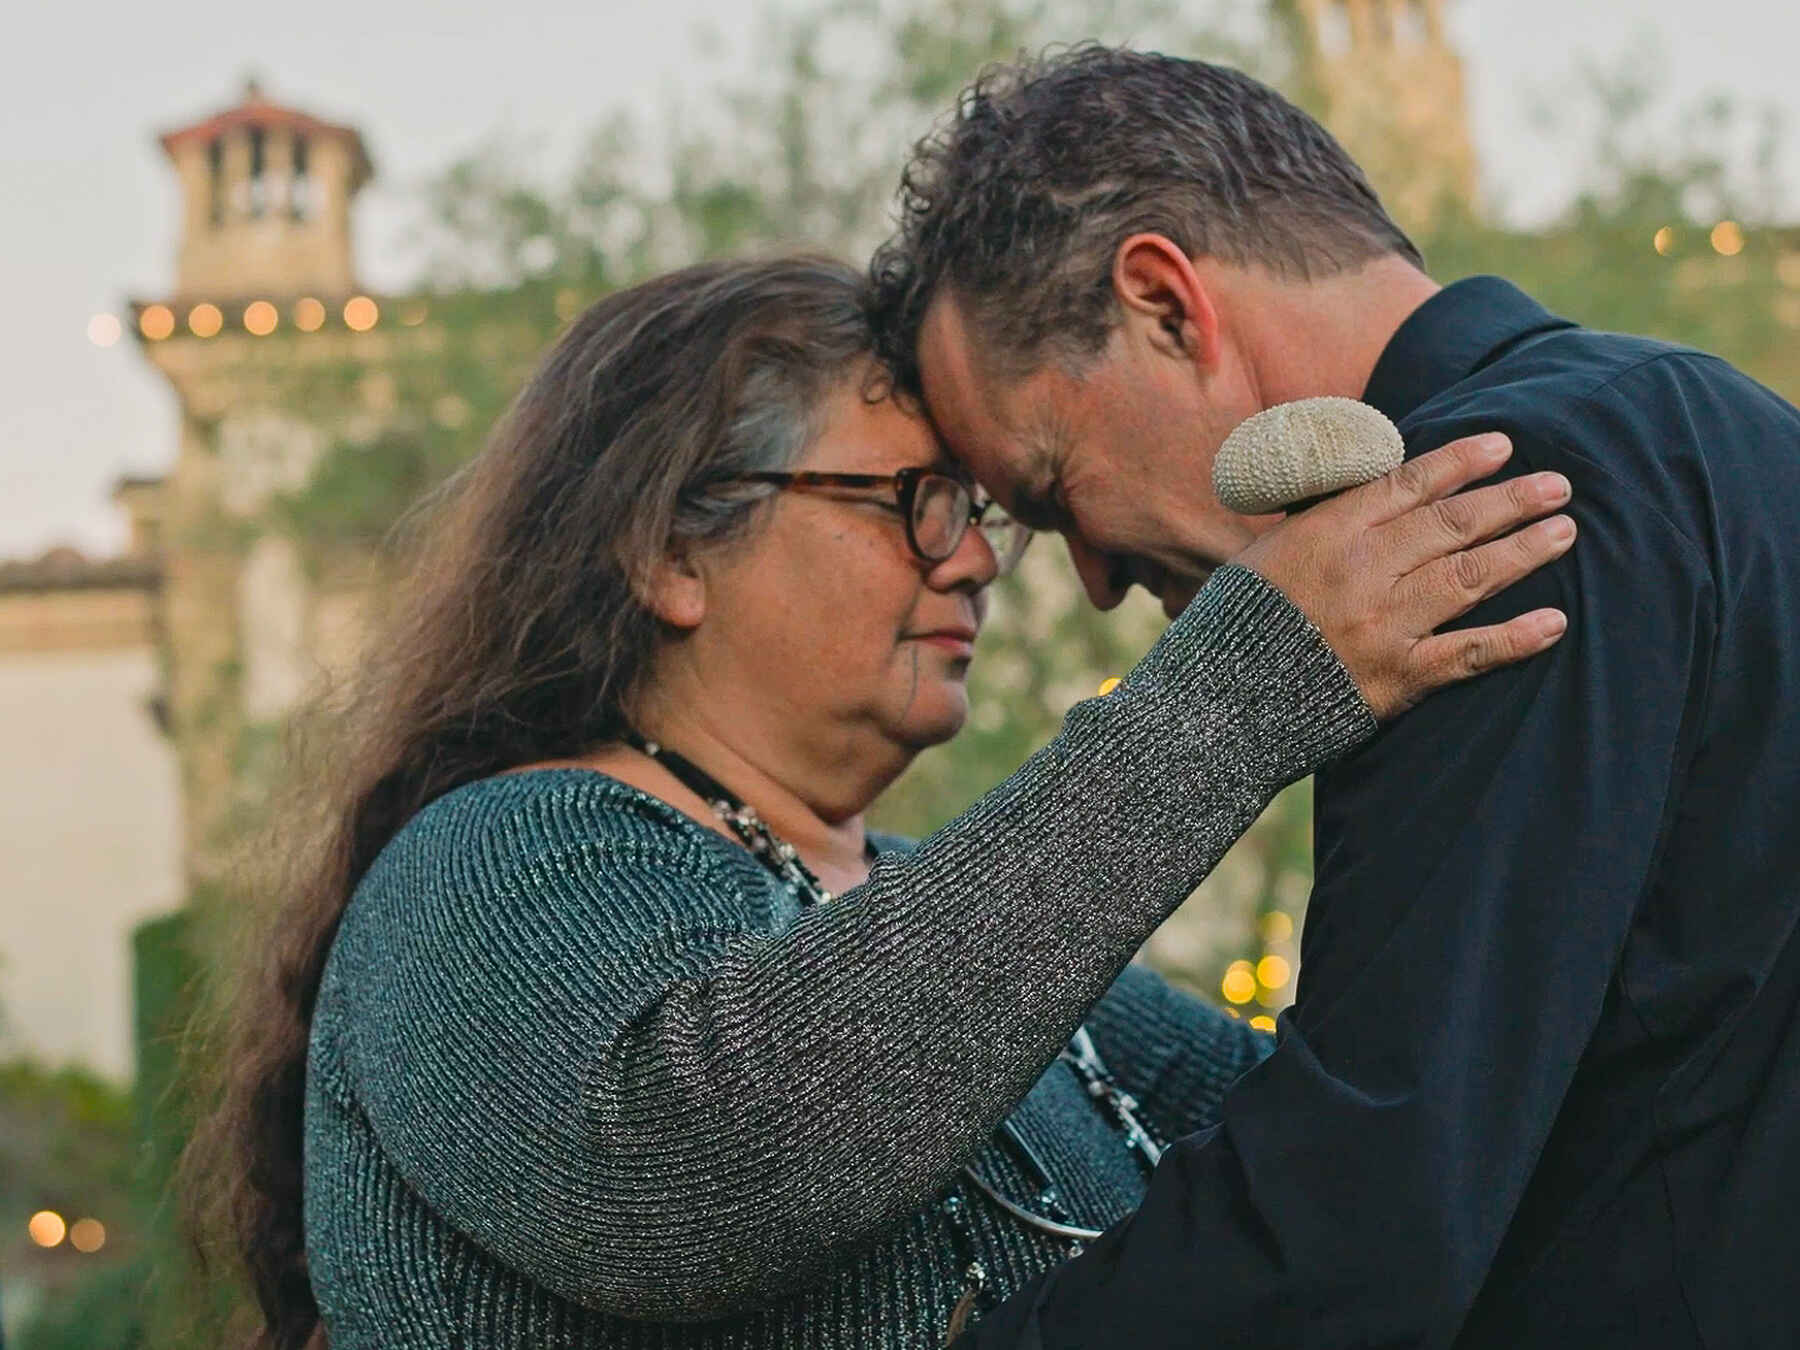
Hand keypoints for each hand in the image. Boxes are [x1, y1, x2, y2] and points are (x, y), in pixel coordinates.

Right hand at [1233, 433, 1573, 719]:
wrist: (1216, 706)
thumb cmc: (1233, 626)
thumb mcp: (1262, 554)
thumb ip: (1318, 523)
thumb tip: (1363, 492)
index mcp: (1326, 534)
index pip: (1407, 485)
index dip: (1460, 462)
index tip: (1503, 444)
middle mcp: (1361, 572)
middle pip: (1451, 524)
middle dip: (1510, 500)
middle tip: (1558, 485)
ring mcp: (1382, 625)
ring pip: (1470, 576)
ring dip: (1524, 552)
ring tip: (1564, 532)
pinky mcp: (1395, 678)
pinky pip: (1467, 653)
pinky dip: (1514, 638)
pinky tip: (1554, 622)